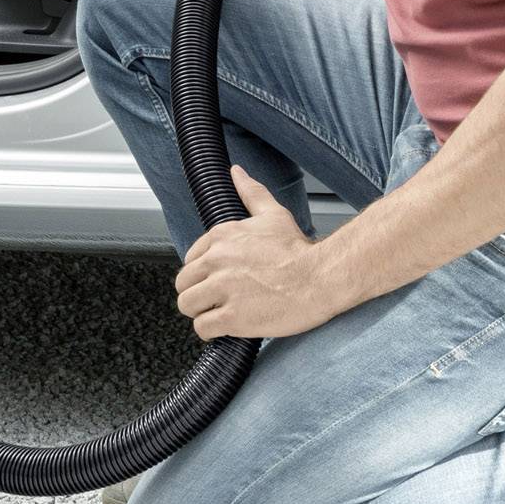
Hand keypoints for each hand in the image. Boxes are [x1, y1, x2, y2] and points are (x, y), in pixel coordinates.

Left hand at [173, 165, 333, 340]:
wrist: (321, 278)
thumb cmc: (299, 250)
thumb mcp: (273, 214)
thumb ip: (251, 192)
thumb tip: (236, 172)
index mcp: (222, 236)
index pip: (189, 260)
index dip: (203, 274)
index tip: (219, 280)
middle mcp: (217, 261)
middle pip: (183, 284)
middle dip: (199, 294)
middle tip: (220, 300)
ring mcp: (223, 289)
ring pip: (188, 306)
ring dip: (202, 313)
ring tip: (223, 313)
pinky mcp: (231, 317)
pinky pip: (203, 328)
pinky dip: (212, 332)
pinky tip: (228, 327)